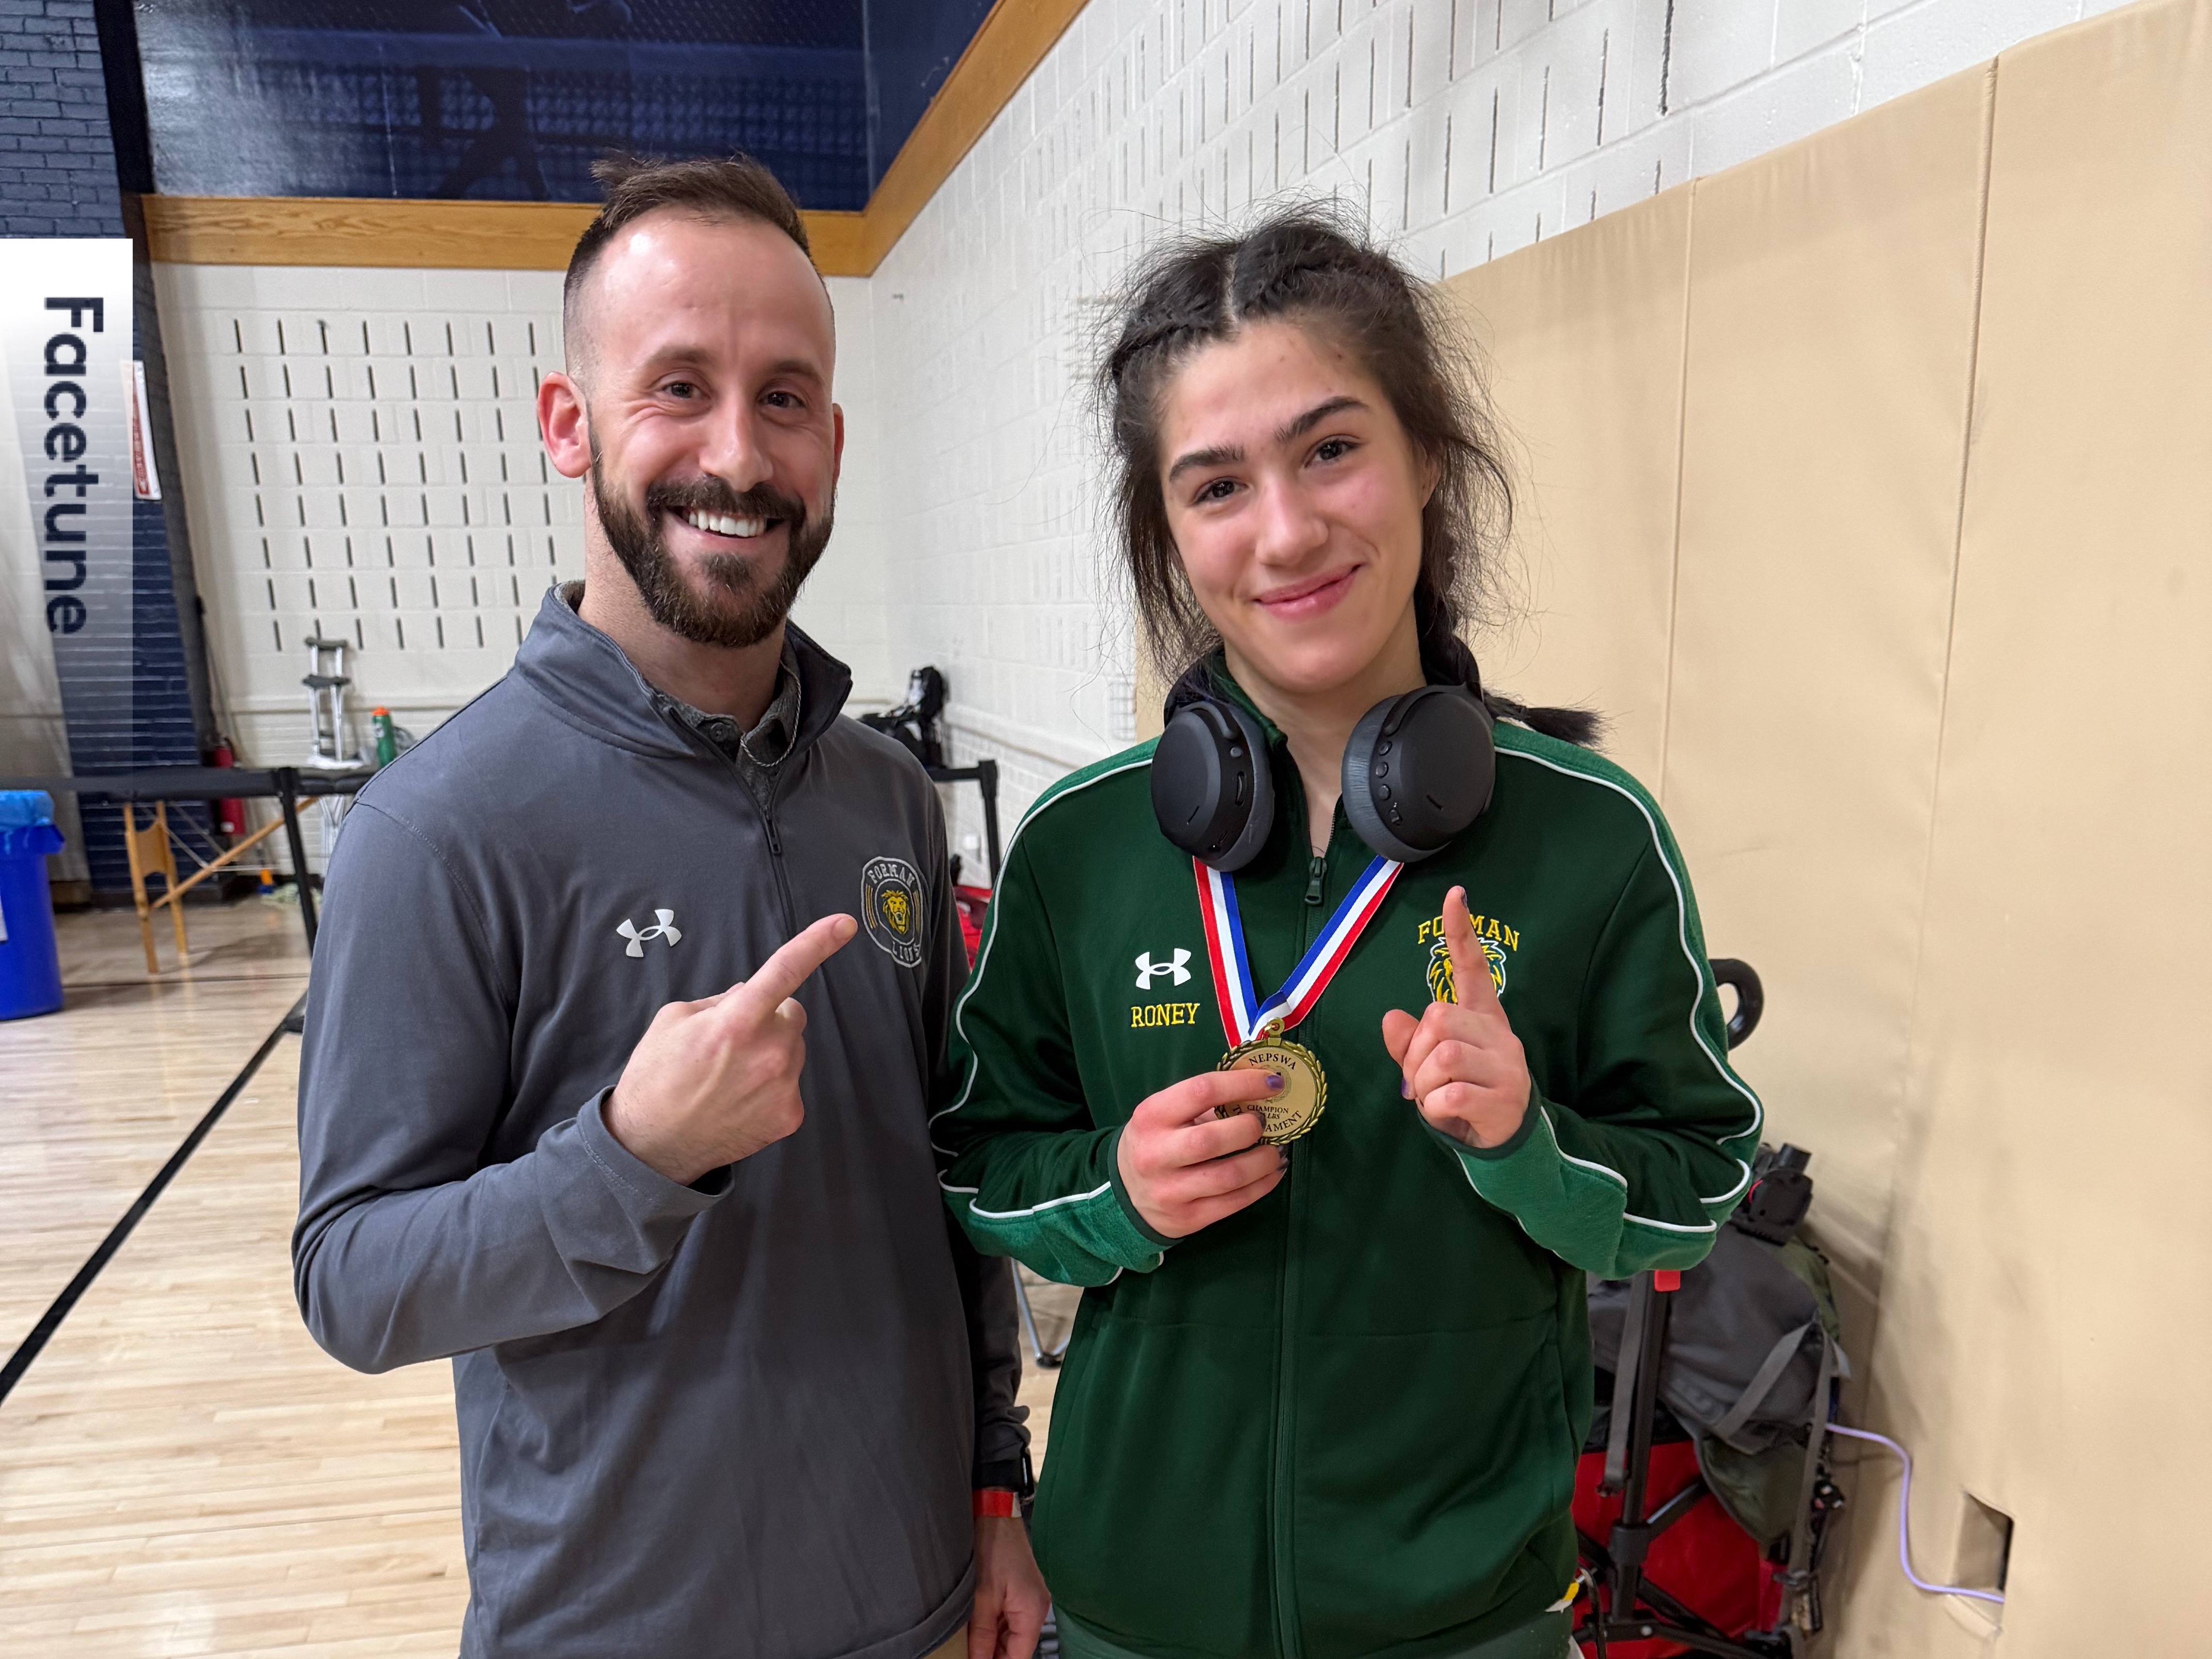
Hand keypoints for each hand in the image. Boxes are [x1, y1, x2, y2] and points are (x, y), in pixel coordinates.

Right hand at [602, 914, 858, 1183]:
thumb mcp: (674, 1020)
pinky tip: (741, 1099)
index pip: (784, 971)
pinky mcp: (790, 1115)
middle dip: (770, 1018)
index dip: (818, 943)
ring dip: (771, 1053)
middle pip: (792, 1014)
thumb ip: (720, 1000)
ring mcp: (783, 1086)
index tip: (846, 924)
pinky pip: (791, 1083)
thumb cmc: (656, 1077)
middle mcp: (769, 1052)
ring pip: (792, 1049)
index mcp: (737, 1021)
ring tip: (730, 1076)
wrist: (651, 1145)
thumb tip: (749, 992)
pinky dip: (772, 1086)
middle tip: (732, 1042)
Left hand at [969, 1513, 1048, 1658]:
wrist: (997, 1514)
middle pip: (1015, 1648)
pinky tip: (975, 1626)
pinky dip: (993, 1627)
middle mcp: (1037, 1610)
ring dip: (991, 1641)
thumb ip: (981, 1635)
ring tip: (970, 1639)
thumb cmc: (994, 1547)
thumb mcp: (983, 1597)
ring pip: (1010, 1636)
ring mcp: (1030, 1602)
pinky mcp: (1021, 1594)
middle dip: (992, 1653)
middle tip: (969, 1651)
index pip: (1019, 1657)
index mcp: (1033, 1613)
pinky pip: (1008, 1621)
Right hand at [1115, 1067, 1287, 1238]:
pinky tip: (1272, 1172)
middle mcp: (1156, 1154)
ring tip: (1276, 1150)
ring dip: (1263, 1161)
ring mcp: (1170, 1191)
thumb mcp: (1166, 1115)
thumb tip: (1261, 1092)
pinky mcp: (1187, 1218)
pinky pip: (1234, 1202)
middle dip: (1249, 1128)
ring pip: (1229, 1176)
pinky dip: (1262, 1185)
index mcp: (1152, 1116)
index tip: (1272, 1083)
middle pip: (1212, 1140)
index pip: (1201, 1091)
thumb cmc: (1156, 1141)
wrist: (1125, 1192)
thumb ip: (1206, 1104)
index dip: (1243, 1084)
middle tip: (1266, 1122)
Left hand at [1381, 886, 1531, 1149]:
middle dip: (1414, 1053)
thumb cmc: (1465, 1096)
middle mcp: (1500, 1035)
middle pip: (1438, 1018)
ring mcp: (1507, 1066)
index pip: (1473, 968)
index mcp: (1482, 1018)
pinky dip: (1434, 1108)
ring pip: (1442, 1055)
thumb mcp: (1432, 1067)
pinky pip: (1450, 1093)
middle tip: (1420, 1081)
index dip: (1461, 934)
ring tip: (1434, 1098)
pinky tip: (1446, 1114)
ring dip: (1422, 1084)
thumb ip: (1409, 1042)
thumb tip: (1391, 1018)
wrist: (1507, 1143)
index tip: (1454, 895)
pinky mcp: (1506, 1098)